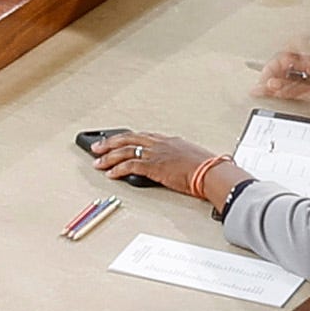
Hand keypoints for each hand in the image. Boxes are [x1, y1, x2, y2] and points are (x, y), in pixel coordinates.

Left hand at [82, 127, 232, 208]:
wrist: (213, 173)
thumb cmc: (209, 168)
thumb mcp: (192, 156)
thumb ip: (179, 157)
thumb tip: (176, 163)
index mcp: (168, 140)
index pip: (141, 136)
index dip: (126, 138)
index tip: (116, 141)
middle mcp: (159, 144)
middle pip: (127, 139)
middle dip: (109, 143)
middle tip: (97, 147)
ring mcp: (155, 154)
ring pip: (124, 151)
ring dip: (108, 157)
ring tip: (98, 162)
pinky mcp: (154, 167)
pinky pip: (130, 166)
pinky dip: (118, 170)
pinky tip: (111, 174)